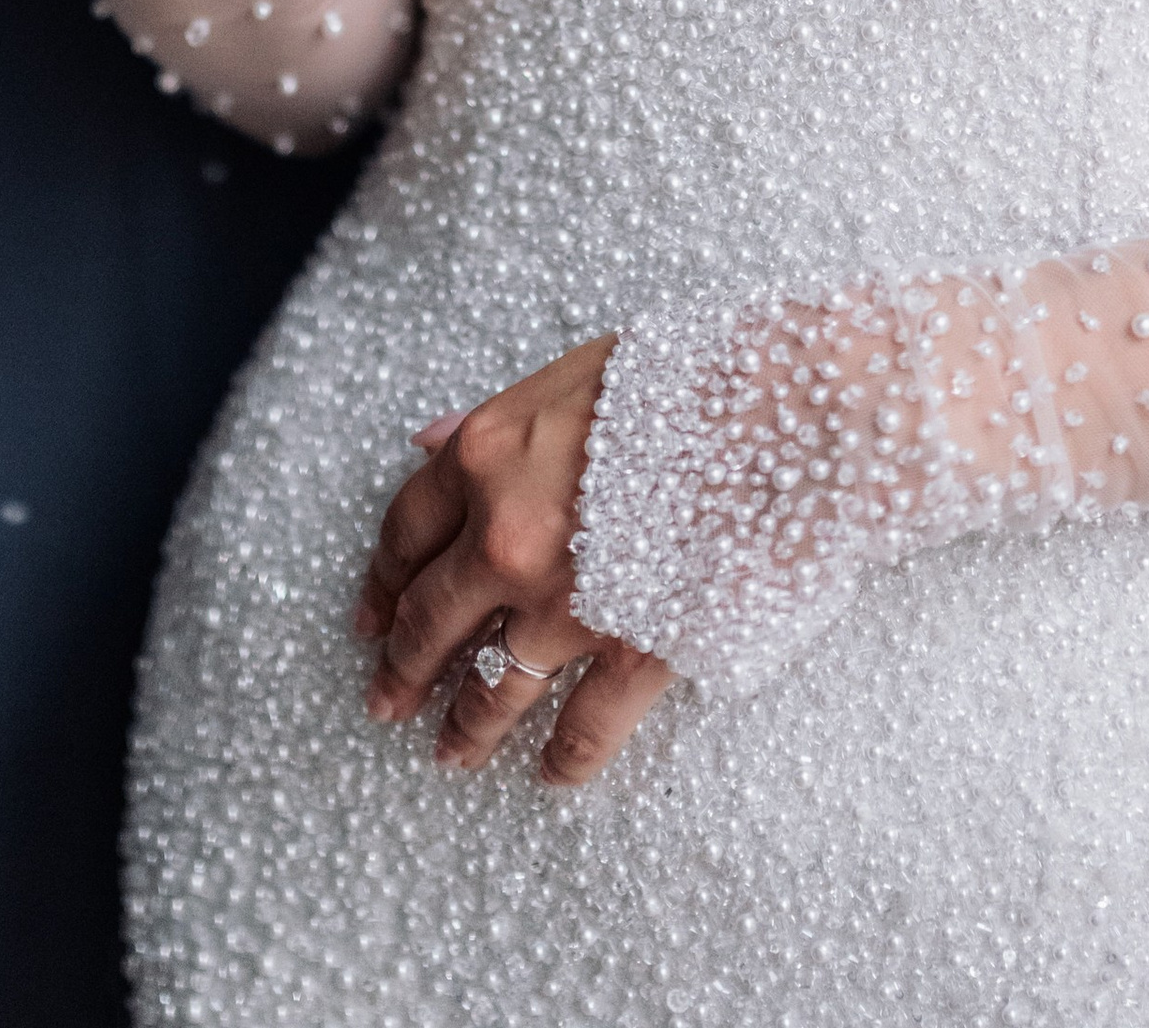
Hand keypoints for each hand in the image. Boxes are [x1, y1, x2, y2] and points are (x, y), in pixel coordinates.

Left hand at [352, 337, 673, 783]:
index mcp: (485, 457)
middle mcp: (504, 538)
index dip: (382, 581)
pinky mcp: (633, 650)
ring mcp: (565, 604)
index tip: (370, 616)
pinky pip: (585, 724)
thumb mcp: (570, 374)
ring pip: (492, 685)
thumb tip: (429, 440)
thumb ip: (494, 418)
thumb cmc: (681, 376)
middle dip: (403, 668)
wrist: (778, 411)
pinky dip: (565, 758)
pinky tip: (551, 775)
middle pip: (430, 620)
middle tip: (387, 702)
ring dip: (466, 726)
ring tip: (450, 753)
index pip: (406, 531)